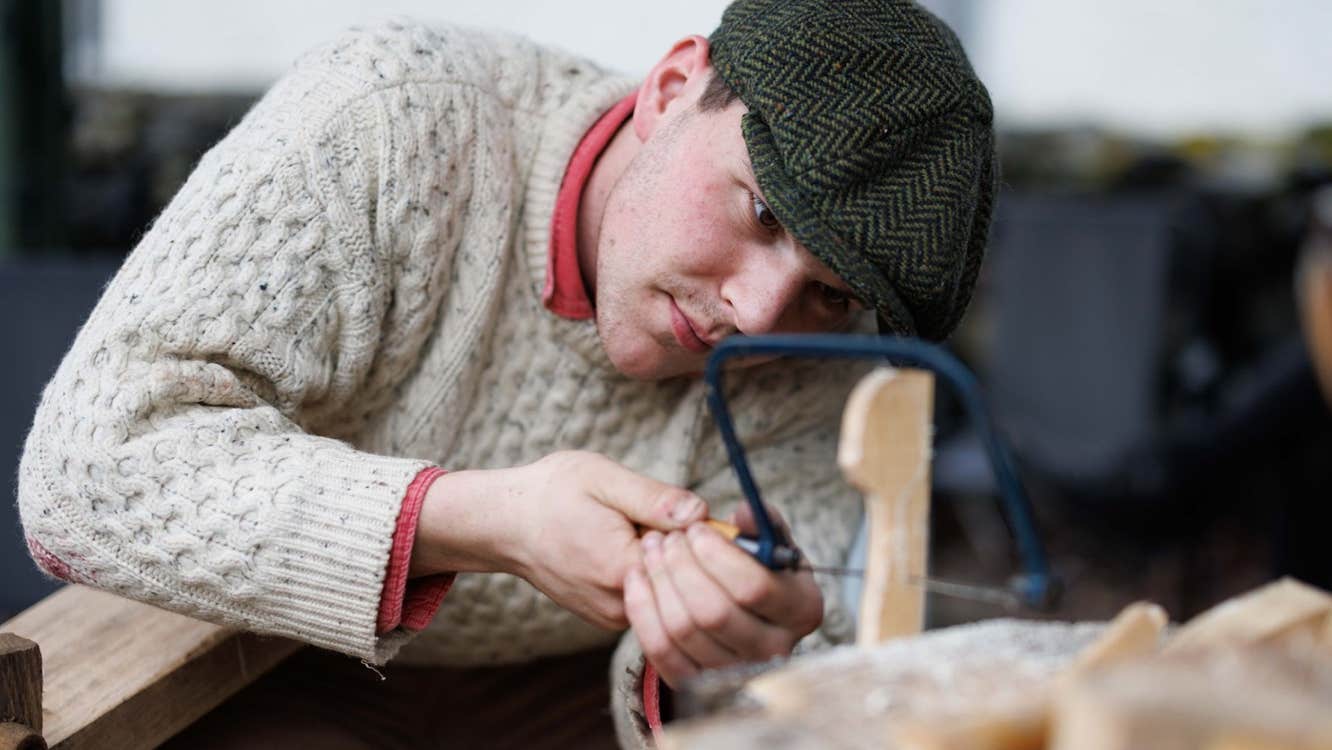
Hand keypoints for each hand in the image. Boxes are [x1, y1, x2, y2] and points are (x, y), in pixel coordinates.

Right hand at [411, 451, 707, 629]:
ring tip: (631, 529)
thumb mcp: (603, 479)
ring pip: (669, 591)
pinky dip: (650, 572)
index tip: (676, 507)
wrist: (505, 524)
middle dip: (683, 546)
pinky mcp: (610, 620)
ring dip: (666, 559)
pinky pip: (650, 598)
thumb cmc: (552, 493)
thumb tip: (700, 513)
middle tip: (652, 514)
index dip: (696, 530)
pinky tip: (624, 546)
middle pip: (686, 581)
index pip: (694, 561)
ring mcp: (614, 618)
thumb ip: (654, 498)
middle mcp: (620, 606)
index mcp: (621, 569)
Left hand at [623, 502, 823, 687]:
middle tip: (666, 539)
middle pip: (714, 612)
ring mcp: (737, 670)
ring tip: (651, 550)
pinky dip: (643, 611)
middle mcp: (776, 647)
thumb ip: (759, 521)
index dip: (716, 555)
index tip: (695, 529)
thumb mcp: (769, 537)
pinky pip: (661, 650)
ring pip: (684, 630)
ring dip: (659, 583)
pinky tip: (637, 578)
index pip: (752, 587)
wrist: (744, 602)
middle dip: (681, 567)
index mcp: (802, 608)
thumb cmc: (757, 564)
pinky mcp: (700, 680)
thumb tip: (742, 514)